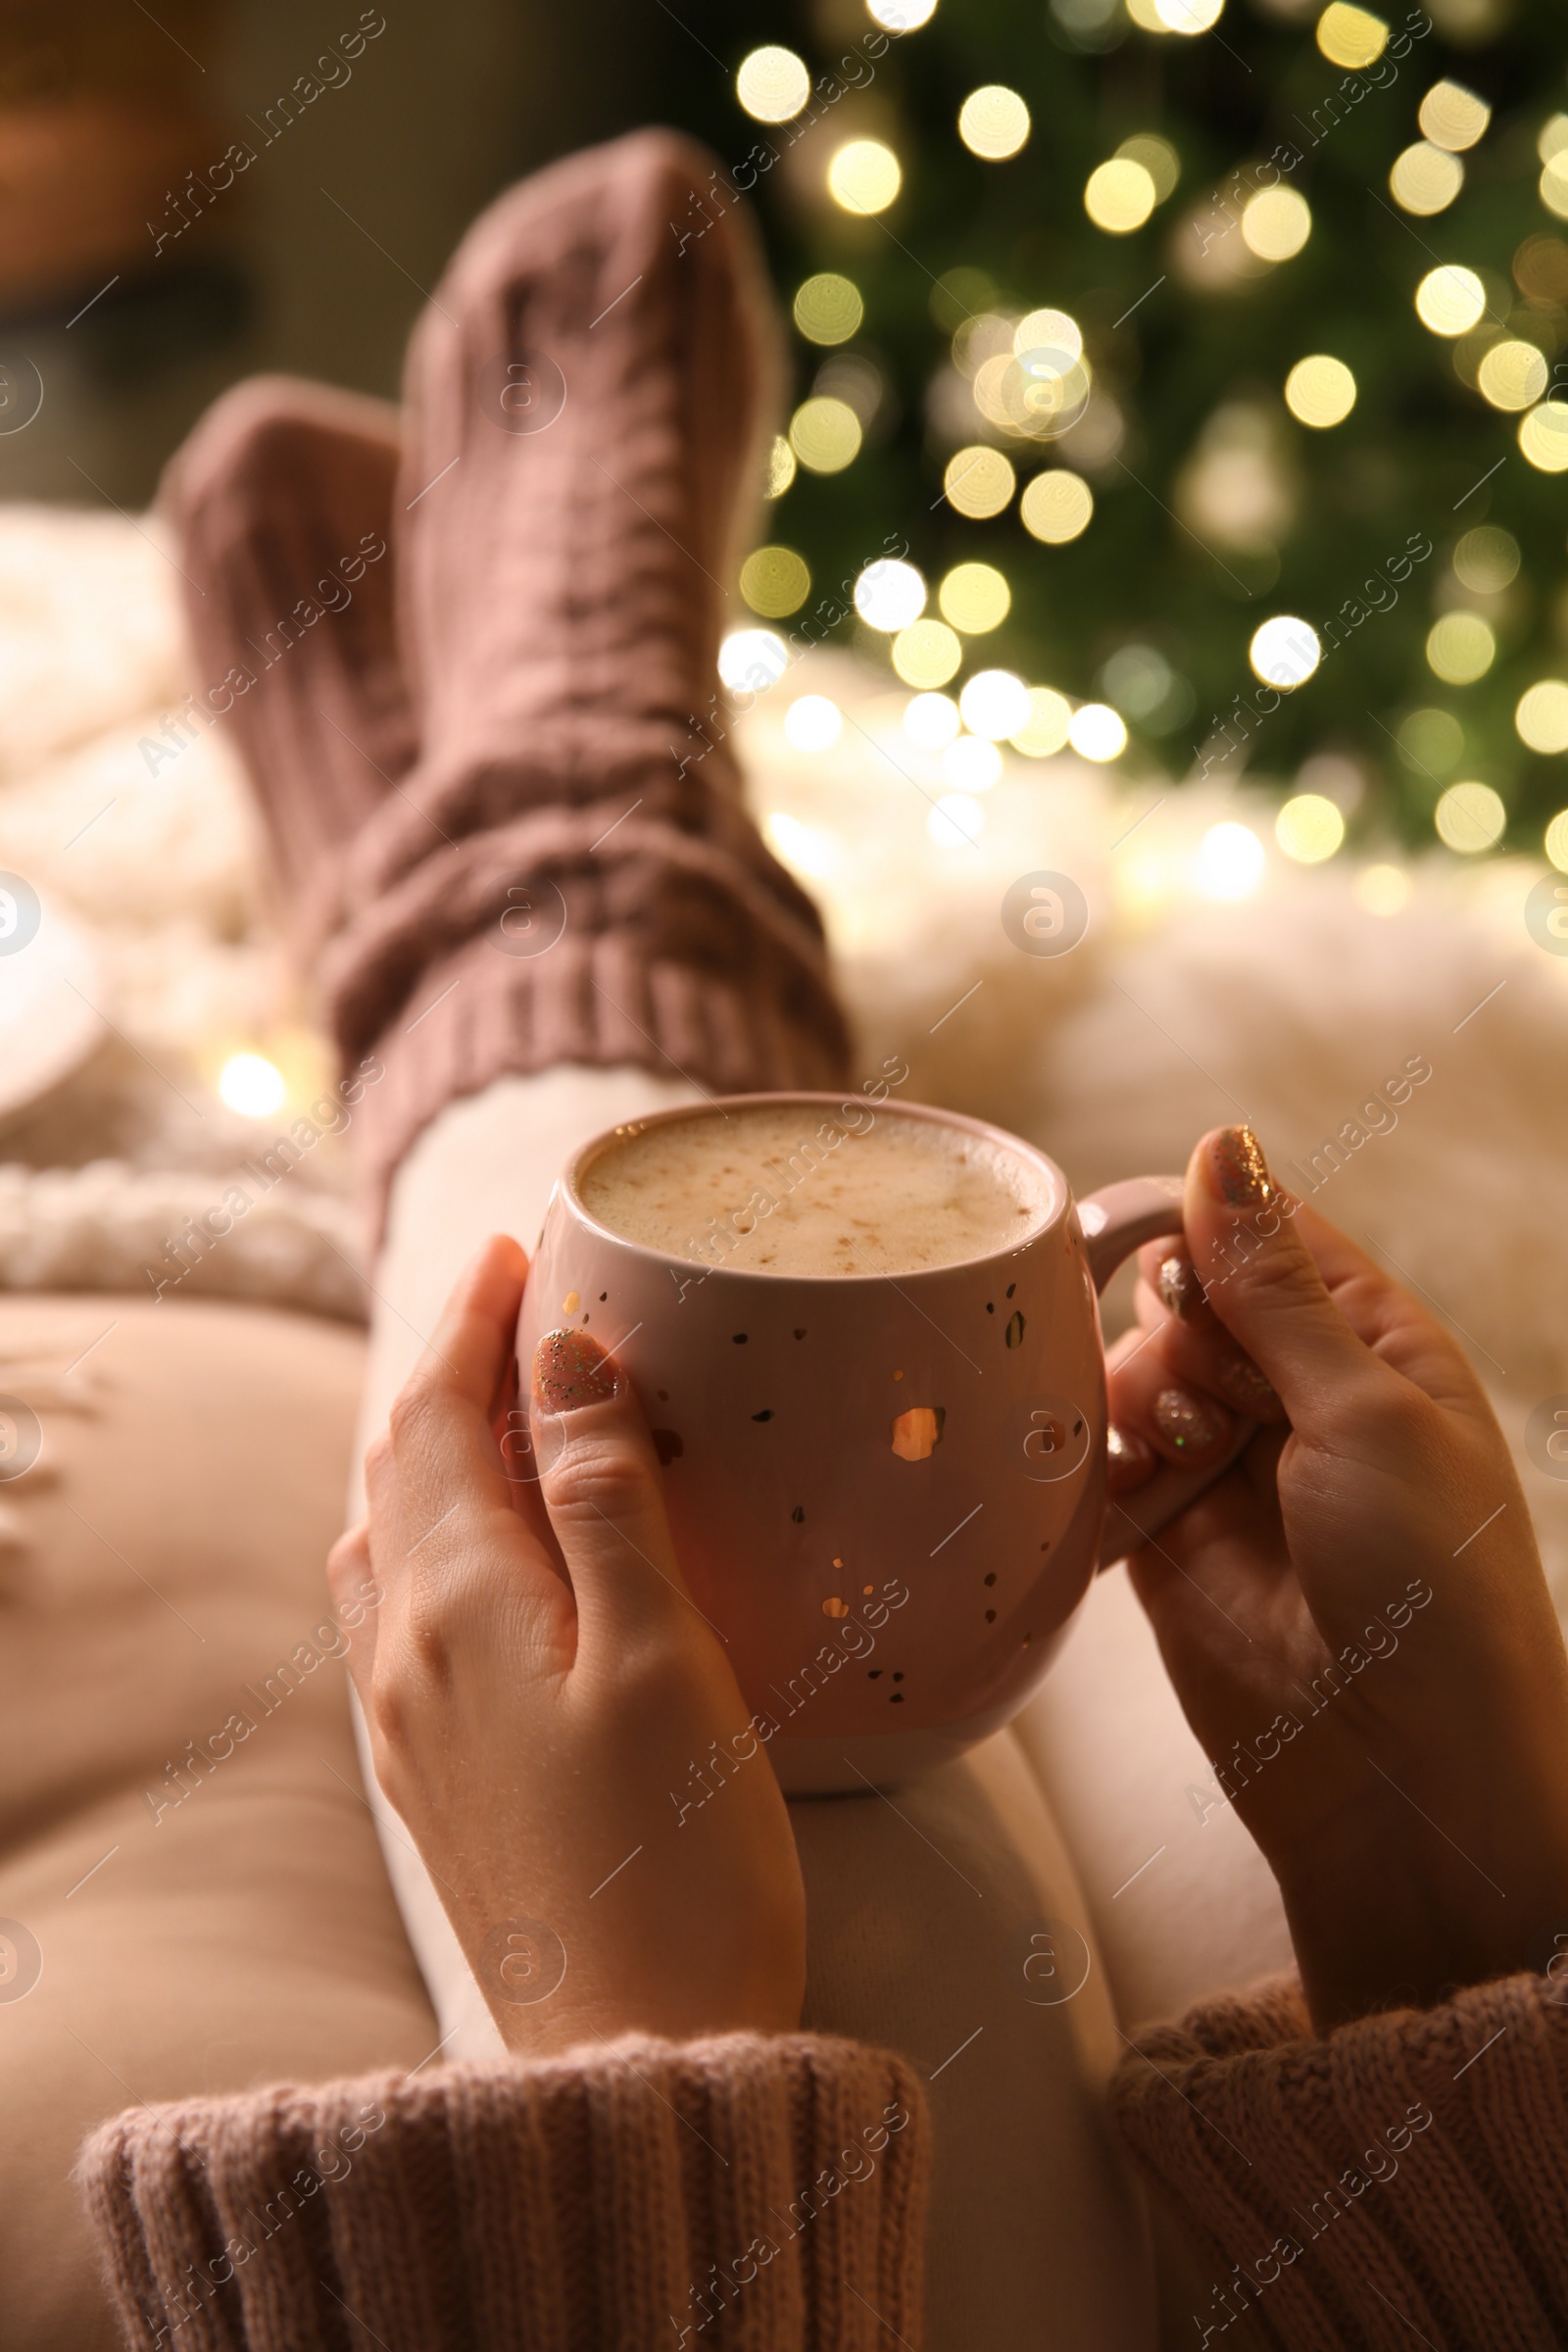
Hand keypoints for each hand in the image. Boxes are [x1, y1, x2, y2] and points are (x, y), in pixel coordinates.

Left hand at [328, 1234, 805, 2055]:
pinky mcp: (433, 1779)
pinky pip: (401, 1615)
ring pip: (389, 1543)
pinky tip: (486, 1562)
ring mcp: (408, 1725)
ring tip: (507, 1418)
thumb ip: (603, 1500)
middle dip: (451, 1376)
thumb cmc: (678, 1857)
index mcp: (456, 1607)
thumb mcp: (661, 1656)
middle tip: (523, 1313)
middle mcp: (405, 1656)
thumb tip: (562, 1361)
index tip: (512, 1254)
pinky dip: (435, 1540)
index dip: (468, 1324)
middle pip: (399, 1471)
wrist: (637, 2057)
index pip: (431, 1418)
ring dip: (435, 1458)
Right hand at [1105, 1125, 1567, 2030]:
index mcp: (1377, 1349)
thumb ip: (1273, 1286)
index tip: (1141, 1241)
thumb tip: (1224, 1143)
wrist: (1400, 1782)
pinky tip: (1112, 1486)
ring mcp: (1226, 1474)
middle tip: (1205, 1400)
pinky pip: (1099, 1470)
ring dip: (1130, 1401)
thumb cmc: (1430, 1587)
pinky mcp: (1161, 1546)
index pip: (1269, 1240)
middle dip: (1170, 1329)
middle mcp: (1299, 1401)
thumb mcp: (1367, 1411)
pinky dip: (1088, 1467)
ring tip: (1172, 1460)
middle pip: (1187, 1303)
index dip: (1204, 1230)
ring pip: (1133, 1380)